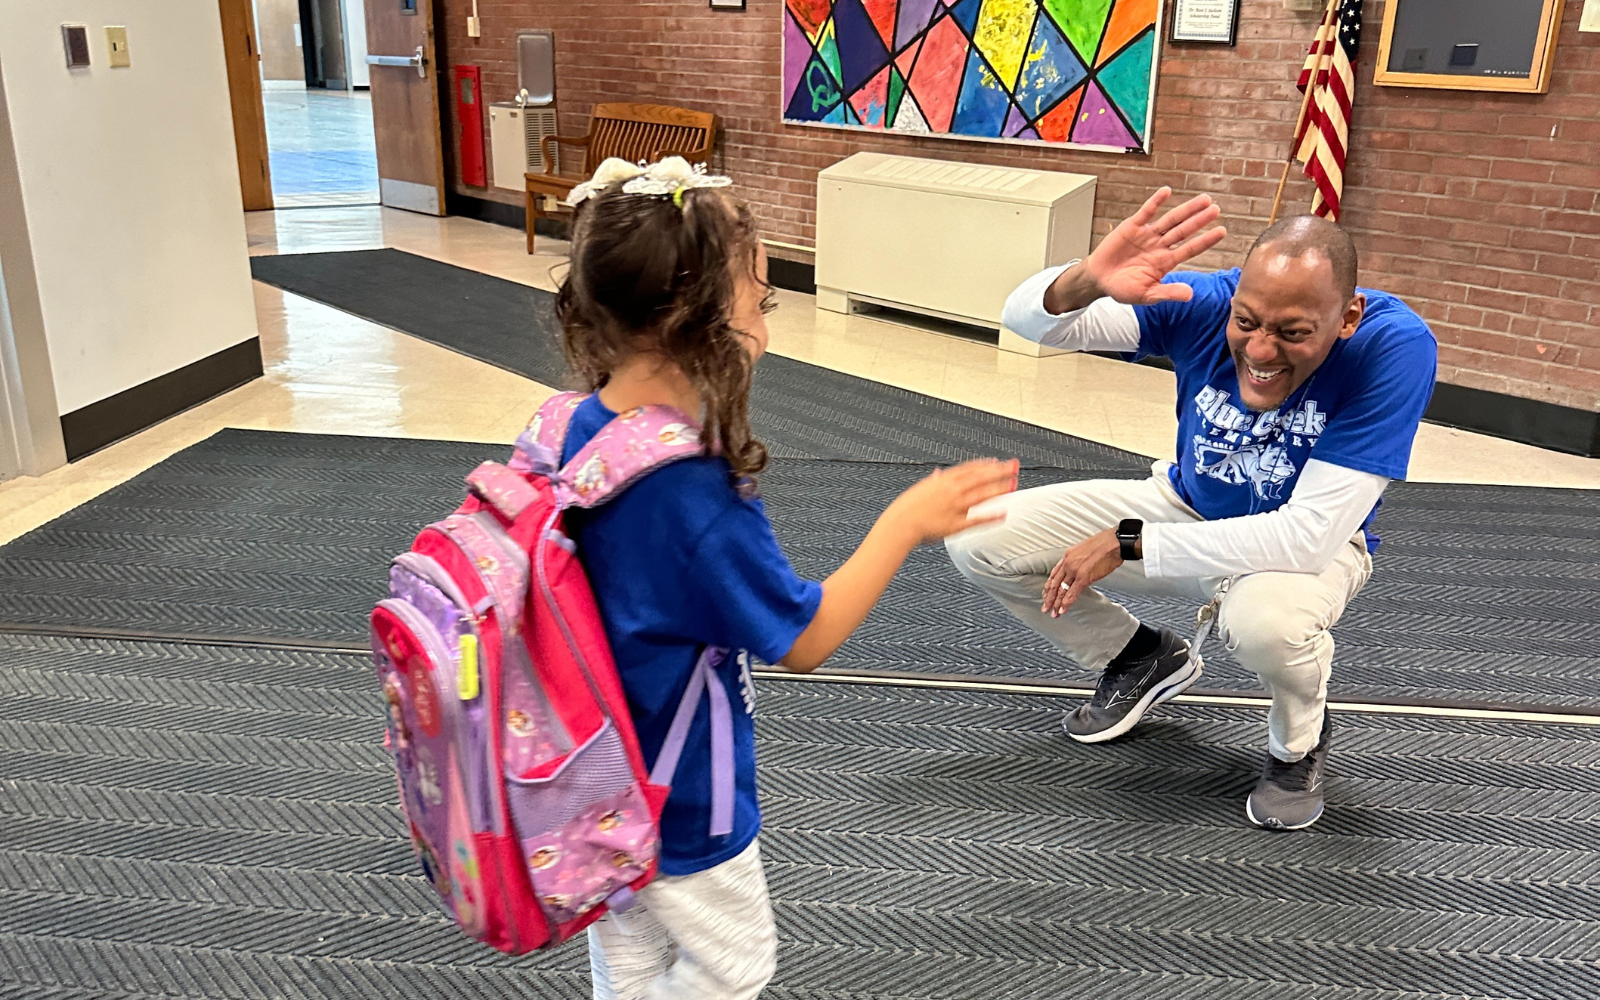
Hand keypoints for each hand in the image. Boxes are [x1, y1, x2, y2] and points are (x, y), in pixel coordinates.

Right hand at [882, 458, 1018, 546]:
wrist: (900, 524)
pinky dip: (992, 517)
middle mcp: (951, 491)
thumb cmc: (907, 508)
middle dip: (999, 471)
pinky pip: (977, 520)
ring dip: (1000, 488)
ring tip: (1014, 484)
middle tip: (1015, 466)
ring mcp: (955, 507)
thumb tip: (938, 473)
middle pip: (980, 477)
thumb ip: (933, 481)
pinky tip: (1004, 514)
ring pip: (982, 495)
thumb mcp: (920, 489)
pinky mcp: (956, 524)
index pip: (969, 468)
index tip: (997, 461)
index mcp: (943, 480)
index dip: (984, 465)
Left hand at [1041, 529, 1123, 616]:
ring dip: (1056, 604)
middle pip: (1054, 584)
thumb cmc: (1104, 544)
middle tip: (1045, 608)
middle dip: (1049, 598)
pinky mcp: (1083, 577)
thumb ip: (1078, 560)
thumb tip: (1079, 569)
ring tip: (1053, 613)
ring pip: (1061, 590)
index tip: (1046, 594)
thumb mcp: (1084, 550)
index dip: (1049, 586)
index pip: (1054, 574)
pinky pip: (1072, 593)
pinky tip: (1063, 610)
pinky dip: (1066, 603)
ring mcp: (1074, 570)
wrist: (1113, 542)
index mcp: (1067, 556)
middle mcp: (1068, 563)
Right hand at [1055, 188, 1226, 308]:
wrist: (1099, 280)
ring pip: (1170, 220)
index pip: (1190, 249)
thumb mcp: (1146, 295)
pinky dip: (1155, 202)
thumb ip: (1167, 293)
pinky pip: (1146, 212)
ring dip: (1186, 210)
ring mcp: (1147, 235)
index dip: (1205, 240)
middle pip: (1184, 230)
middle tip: (1216, 209)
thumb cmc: (1123, 289)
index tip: (1221, 231)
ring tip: (1204, 200)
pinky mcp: (1132, 227)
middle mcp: (1160, 246)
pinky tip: (1167, 191)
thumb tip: (1190, 295)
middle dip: (1199, 220)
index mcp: (1165, 262)